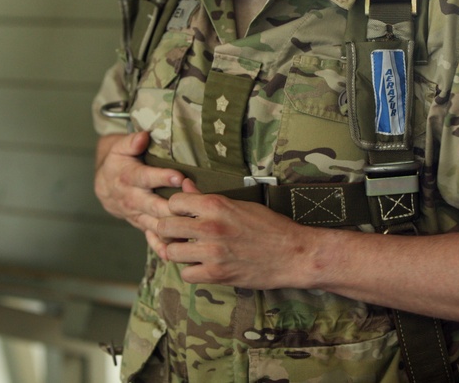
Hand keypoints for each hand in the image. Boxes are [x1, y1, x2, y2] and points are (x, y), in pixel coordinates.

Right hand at [94, 132, 184, 257]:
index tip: (179, 177)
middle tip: (190, 209)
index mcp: (129, 177)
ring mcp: (136, 214)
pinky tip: (173, 254)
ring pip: (153, 224)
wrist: (105, 185)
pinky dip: (160, 247)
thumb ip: (131, 142)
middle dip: (171, 208)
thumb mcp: (120, 148)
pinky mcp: (140, 224)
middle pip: (152, 205)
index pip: (146, 177)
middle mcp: (132, 198)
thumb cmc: (119, 162)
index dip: (162, 177)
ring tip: (188, 232)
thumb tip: (142, 137)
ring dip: (170, 229)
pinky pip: (150, 237)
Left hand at [157, 188, 313, 288]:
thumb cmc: (270, 226)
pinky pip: (186, 275)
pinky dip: (192, 272)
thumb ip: (208, 197)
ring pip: (171, 252)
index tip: (183, 215)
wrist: (294, 253)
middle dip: (169, 231)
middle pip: (165, 226)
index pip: (174, 202)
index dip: (175, 209)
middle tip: (180, 235)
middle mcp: (210, 226)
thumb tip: (184, 184)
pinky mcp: (217, 274)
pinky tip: (202, 266)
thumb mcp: (240, 204)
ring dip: (178, 252)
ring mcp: (212, 252)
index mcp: (216, 204)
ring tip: (190, 251)